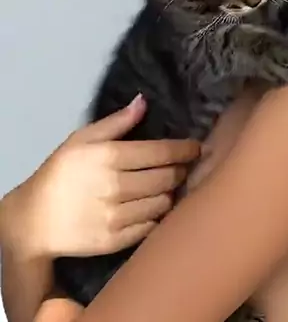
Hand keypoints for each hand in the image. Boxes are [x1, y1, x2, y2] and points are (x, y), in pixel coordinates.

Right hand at [1, 94, 199, 259]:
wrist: (34, 221)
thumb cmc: (60, 173)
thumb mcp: (82, 138)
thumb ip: (116, 122)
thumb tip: (143, 102)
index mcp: (111, 157)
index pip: (162, 152)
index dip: (184, 149)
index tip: (196, 147)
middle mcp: (118, 186)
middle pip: (168, 177)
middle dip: (181, 170)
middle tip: (184, 166)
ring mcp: (118, 216)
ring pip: (164, 202)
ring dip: (170, 193)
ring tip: (168, 186)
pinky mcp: (117, 241)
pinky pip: (152, 226)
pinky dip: (157, 215)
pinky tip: (153, 207)